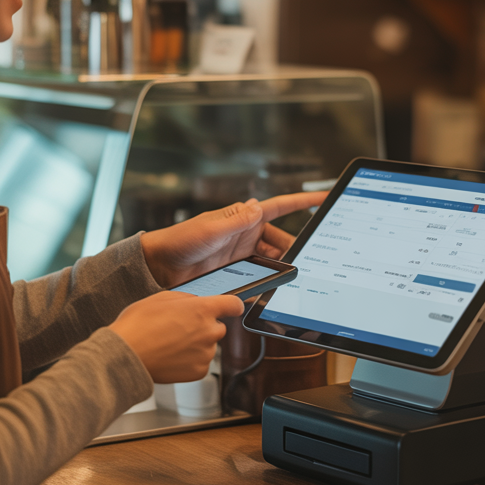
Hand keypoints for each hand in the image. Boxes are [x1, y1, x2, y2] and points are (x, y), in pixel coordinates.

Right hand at [110, 291, 244, 382]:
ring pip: (209, 345)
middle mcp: (208, 331)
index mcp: (202, 309)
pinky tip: (172, 356)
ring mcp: (205, 353)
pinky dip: (191, 360)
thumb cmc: (138, 325)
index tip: (232, 308)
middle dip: (204, 326)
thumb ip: (187, 299)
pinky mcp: (199, 371)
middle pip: (218, 326)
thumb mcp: (161, 298)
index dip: (232, 305)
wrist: (126, 356)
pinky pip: (202, 362)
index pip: (233, 305)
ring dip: (196, 344)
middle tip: (180, 328)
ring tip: (170, 343)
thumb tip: (197, 302)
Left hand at [140, 191, 326, 287]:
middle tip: (306, 261)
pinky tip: (272, 286)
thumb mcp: (210, 230)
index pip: (279, 207)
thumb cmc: (180, 240)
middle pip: (282, 240)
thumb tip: (256, 207)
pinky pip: (260, 273)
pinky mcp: (236, 270)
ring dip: (281, 266)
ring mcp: (242, 253)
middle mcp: (246, 233)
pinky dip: (268, 279)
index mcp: (243, 217)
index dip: (302, 202)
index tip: (324, 199)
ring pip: (273, 259)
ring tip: (291, 276)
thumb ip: (235, 221)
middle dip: (294, 249)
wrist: (161, 266)